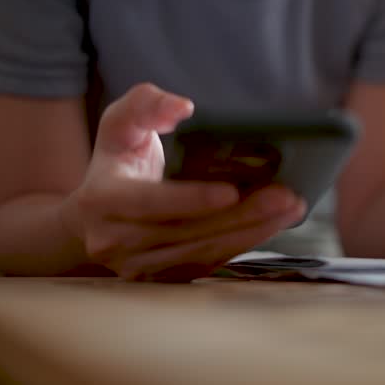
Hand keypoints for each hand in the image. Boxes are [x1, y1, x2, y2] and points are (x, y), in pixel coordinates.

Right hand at [59, 83, 305, 281]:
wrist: (94, 219)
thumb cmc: (116, 164)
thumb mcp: (120, 125)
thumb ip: (145, 105)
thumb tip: (183, 107)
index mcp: (103, 201)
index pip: (151, 204)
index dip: (192, 199)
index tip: (232, 191)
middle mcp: (116, 242)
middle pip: (188, 232)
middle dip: (242, 215)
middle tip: (285, 196)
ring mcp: (139, 267)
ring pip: (203, 253)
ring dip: (253, 232)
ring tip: (290, 209)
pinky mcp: (164, 279)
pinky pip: (209, 263)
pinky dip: (244, 244)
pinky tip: (272, 225)